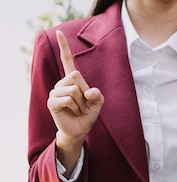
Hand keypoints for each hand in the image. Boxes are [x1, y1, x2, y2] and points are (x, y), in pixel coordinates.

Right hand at [49, 30, 103, 146]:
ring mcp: (55, 92)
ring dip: (81, 102)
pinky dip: (75, 107)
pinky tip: (72, 112)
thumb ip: (98, 95)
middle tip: (84, 103)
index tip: (59, 32)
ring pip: (74, 90)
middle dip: (85, 92)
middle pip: (76, 76)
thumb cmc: (88, 114)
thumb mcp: (99, 102)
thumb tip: (87, 92)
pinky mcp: (52, 102)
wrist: (79, 129)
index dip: (64, 47)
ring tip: (78, 109)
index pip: (67, 60)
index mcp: (72, 80)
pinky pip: (68, 99)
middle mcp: (62, 83)